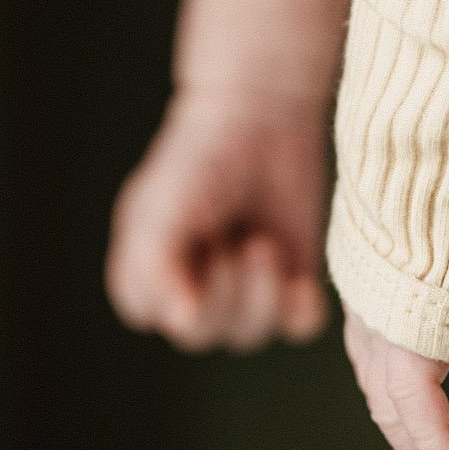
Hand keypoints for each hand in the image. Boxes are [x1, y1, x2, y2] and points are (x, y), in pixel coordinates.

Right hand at [106, 0, 350, 350]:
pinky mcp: (290, 279)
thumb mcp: (166, 206)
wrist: (267, 115)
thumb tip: (180, 321)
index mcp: (149, 256)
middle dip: (226, 295)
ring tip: (264, 243)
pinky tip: (301, 282)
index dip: (171, 298)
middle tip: (242, 244)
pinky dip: (300, 311)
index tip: (196, 253)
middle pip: (201, 333)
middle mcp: (192, 277)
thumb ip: (157, 265)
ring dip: (262, 295)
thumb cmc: (204, 156)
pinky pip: (296, 326)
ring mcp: (242, 284)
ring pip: (248, 334)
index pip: (147, 312)